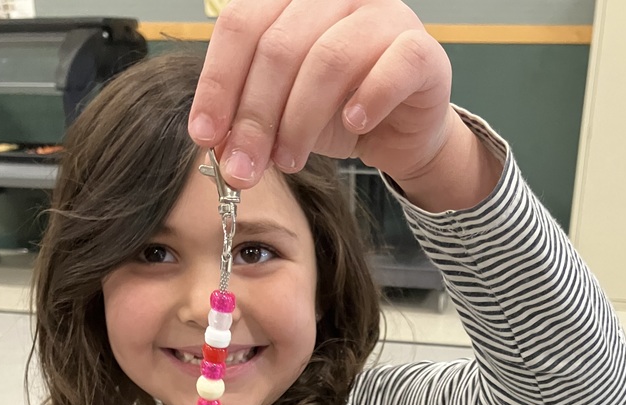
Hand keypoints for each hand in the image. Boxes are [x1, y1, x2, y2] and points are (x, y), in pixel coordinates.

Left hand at [188, 0, 454, 190]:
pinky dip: (369, 99)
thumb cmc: (339, 110)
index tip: (205, 135)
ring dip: (300, 121)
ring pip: (328, 59)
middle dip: (255, 118)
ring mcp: (383, 14)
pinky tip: (353, 125)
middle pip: (279, 47)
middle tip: (243, 168)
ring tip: (289, 162)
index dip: (219, 82)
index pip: (242, 24)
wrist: (400, 131)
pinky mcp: (420, 49)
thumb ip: (248, 117)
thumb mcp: (282, 113)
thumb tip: (216, 146)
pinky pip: (393, 68)